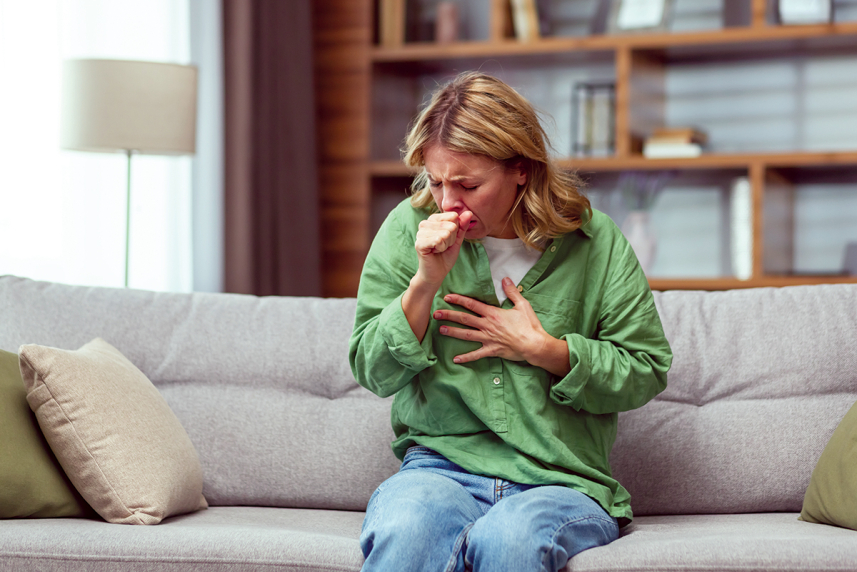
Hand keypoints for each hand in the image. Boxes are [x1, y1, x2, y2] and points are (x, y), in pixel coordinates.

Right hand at [413, 211, 472, 287]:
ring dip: (446, 245)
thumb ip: (462, 226)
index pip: (453, 216)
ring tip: (439, 250)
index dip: (455, 231)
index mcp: (433, 219)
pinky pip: (438, 240)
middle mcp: (425, 223)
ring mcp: (420, 233)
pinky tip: (434, 252)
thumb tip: (469, 213)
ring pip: (445, 233)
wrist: (436, 273)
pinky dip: (440, 248)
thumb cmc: (445, 255)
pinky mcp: (419, 243)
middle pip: (451, 225)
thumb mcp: (457, 239)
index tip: (448, 239)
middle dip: (451, 239)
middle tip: (443, 246)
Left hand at [433, 277, 551, 362]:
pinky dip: (466, 357)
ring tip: (440, 330)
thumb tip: (506, 279)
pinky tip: (455, 359)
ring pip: (466, 335)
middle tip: (435, 314)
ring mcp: (488, 339)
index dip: (458, 300)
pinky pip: (476, 355)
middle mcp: (487, 325)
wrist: (534, 344)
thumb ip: (512, 291)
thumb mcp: (522, 305)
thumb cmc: (529, 325)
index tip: (447, 297)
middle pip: (464, 319)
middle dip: (449, 315)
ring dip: (452, 332)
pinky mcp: (492, 350)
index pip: (472, 304)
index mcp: (493, 314)